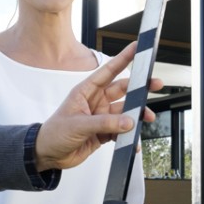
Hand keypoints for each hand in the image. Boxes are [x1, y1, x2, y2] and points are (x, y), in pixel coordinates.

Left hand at [35, 42, 160, 171]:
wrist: (48, 155)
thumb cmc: (54, 133)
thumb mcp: (78, 125)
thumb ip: (104, 123)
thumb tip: (128, 122)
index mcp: (86, 91)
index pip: (108, 71)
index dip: (123, 58)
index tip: (137, 48)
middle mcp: (96, 101)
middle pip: (123, 90)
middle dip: (140, 88)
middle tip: (154, 85)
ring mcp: (101, 117)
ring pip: (126, 112)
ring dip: (137, 115)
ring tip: (146, 118)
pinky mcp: (104, 132)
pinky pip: (122, 131)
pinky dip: (129, 136)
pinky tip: (133, 142)